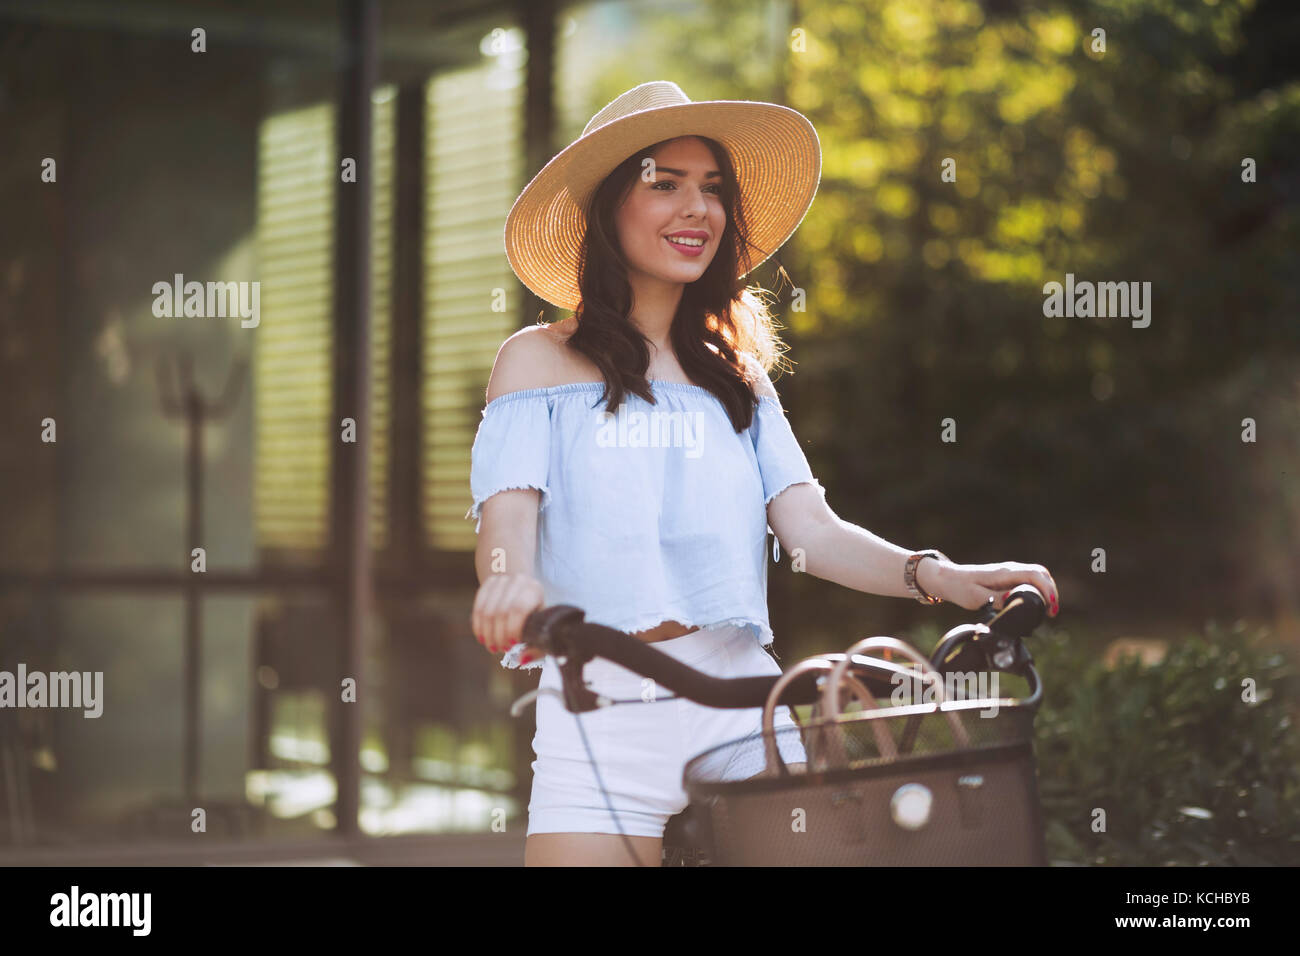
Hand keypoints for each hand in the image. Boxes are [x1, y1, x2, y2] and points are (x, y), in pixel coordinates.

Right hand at [470, 572, 545, 658]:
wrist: (522, 585)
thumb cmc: (534, 610)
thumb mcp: (540, 623)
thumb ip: (536, 644)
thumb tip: (522, 659)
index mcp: (533, 589)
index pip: (519, 609)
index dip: (512, 629)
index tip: (512, 645)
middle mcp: (517, 581)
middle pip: (501, 612)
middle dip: (498, 635)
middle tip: (500, 650)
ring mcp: (501, 580)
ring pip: (487, 611)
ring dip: (487, 633)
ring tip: (492, 647)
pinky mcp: (488, 583)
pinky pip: (478, 606)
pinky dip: (478, 625)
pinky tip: (482, 638)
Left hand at [924, 560, 1058, 616]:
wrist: (947, 579)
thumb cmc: (960, 588)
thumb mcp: (977, 598)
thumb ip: (998, 600)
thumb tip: (1016, 601)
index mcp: (1004, 572)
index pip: (1035, 575)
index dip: (1047, 590)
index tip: (1051, 608)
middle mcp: (1009, 569)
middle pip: (1041, 574)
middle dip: (1051, 591)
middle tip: (1052, 613)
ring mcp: (1009, 572)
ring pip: (1036, 576)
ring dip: (1046, 591)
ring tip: (1047, 611)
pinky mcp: (1006, 577)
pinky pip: (1028, 580)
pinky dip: (1037, 590)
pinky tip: (1036, 604)